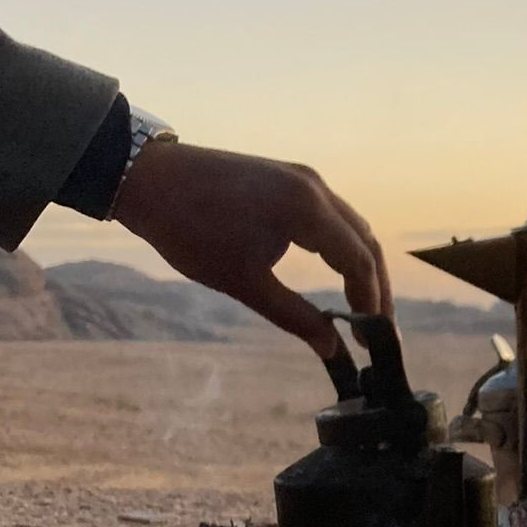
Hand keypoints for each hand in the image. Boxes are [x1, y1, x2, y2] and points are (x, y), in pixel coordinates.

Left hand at [111, 141, 391, 356]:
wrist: (147, 177)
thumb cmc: (189, 230)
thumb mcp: (243, 282)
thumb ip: (295, 316)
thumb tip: (332, 348)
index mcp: (307, 209)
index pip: (359, 261)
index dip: (371, 302)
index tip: (371, 338)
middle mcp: (315, 187)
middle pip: (366, 241)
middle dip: (376, 287)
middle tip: (379, 328)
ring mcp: (304, 177)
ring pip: (353, 226)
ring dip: (362, 266)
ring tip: (364, 306)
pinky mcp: (290, 178)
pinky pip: (333, 215)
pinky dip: (343, 247)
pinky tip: (338, 273)